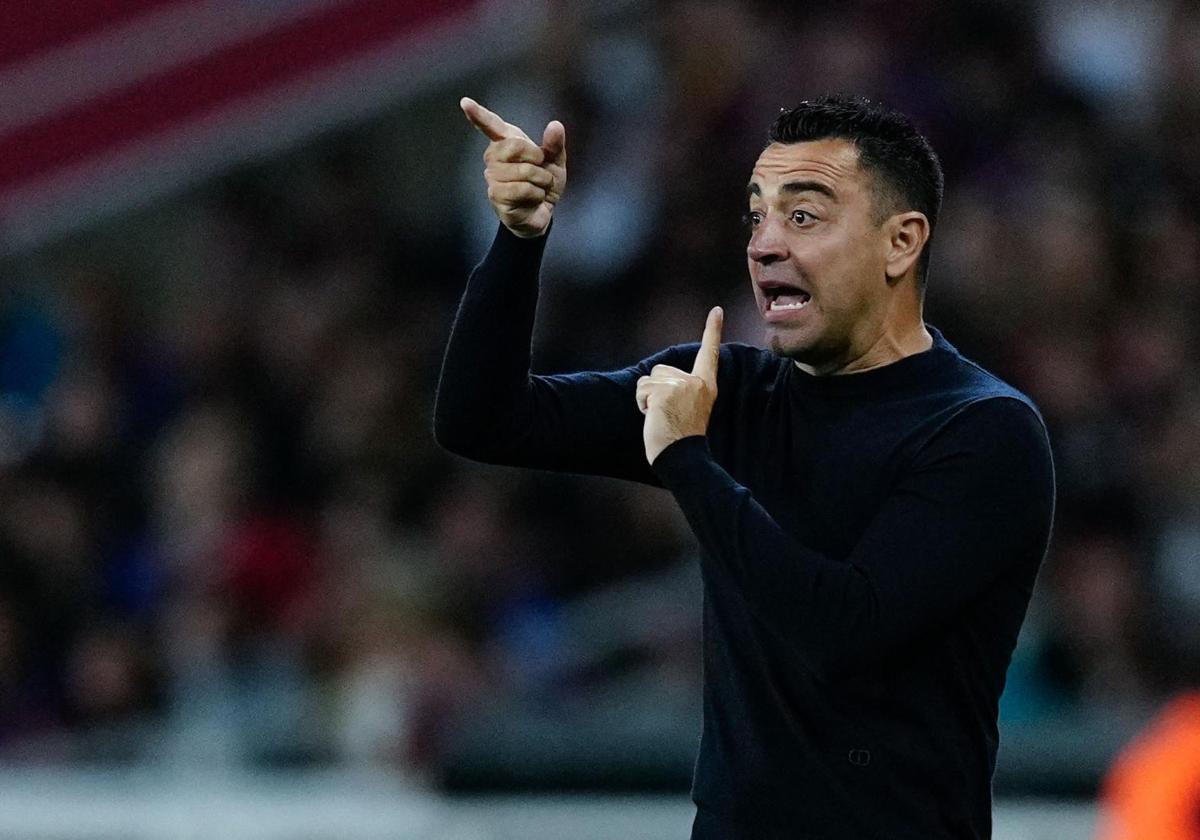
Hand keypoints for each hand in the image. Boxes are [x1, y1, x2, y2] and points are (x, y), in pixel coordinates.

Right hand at [460, 96, 566, 237]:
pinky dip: (536, 194)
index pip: (491, 125)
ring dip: (540, 180)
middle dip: (537, 158)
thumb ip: (554, 144)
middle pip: (514, 146)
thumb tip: (555, 125)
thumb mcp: (555, 162)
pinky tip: (533, 199)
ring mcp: (493, 177)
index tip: (465, 102)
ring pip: (522, 170)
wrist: (542, 212)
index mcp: (507, 143)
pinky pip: (521, 189)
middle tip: (541, 169)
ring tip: (539, 187)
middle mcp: (495, 158)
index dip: (478, 115)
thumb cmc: (543, 183)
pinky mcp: (496, 196)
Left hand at [637, 307, 722, 464]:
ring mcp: (680, 385)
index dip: (712, 330)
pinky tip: (654, 418)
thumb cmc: (682, 439)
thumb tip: (657, 384)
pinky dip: (641, 404)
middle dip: (655, 390)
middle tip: (668, 415)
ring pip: (647, 380)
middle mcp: (696, 382)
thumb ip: (681, 390)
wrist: (683, 458)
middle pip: (660, 370)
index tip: (717, 310)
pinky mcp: (664, 391)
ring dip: (646, 398)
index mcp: (706, 386)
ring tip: (661, 417)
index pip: (709, 353)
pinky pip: (641, 390)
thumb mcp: (690, 409)